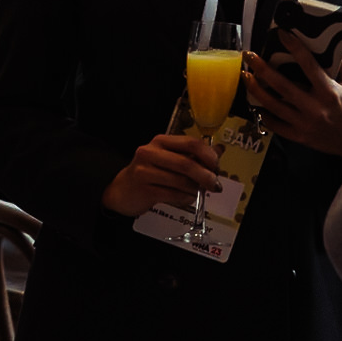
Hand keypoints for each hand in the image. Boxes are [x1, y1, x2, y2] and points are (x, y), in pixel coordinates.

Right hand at [102, 133, 222, 216]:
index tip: (217, 166)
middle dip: (206, 176)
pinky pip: (173, 195)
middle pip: (187, 163)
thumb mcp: (170, 159)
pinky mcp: (144, 189)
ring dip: (196, 189)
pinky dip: (185, 198)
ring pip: (181, 181)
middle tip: (215, 185)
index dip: (208, 155)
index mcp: (161, 141)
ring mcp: (145, 171)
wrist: (122, 191)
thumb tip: (219, 150)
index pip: (190, 143)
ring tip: (199, 193)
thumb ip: (193, 155)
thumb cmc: (149, 173)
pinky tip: (187, 199)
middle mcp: (151, 152)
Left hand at [245, 36, 341, 159]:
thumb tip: (326, 46)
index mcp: (330, 92)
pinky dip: (264, 114)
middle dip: (262, 69)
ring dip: (256, 90)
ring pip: (273, 106)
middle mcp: (314, 108)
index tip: (281, 34)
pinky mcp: (300, 137)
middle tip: (249, 55)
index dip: (294, 48)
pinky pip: (276, 126)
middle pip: (281, 86)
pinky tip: (256, 103)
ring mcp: (305, 125)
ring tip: (245, 75)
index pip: (308, 65)